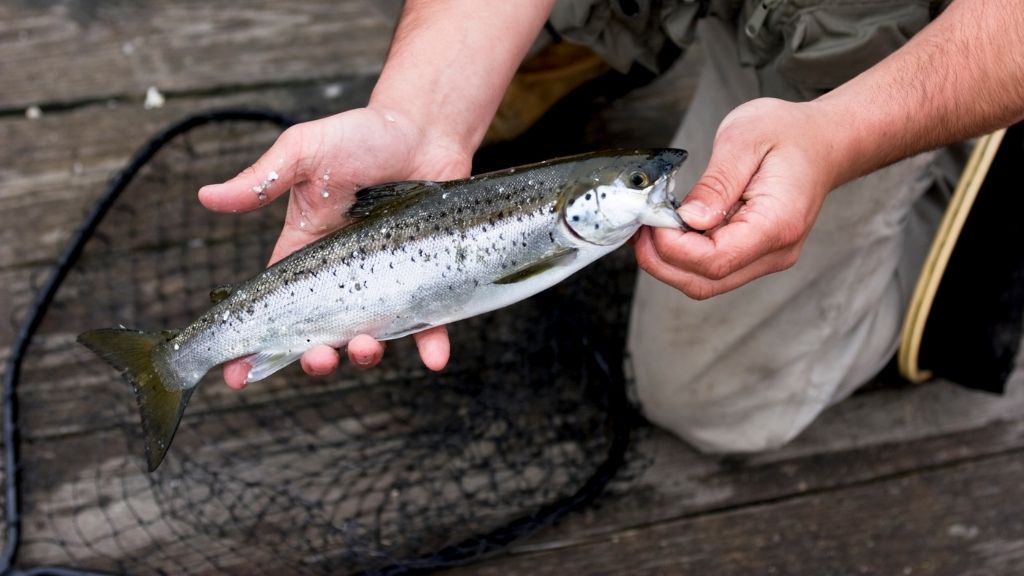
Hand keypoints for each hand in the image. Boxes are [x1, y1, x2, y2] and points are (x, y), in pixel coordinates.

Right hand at [199, 106, 470, 388]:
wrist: (425, 129)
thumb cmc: (362, 136)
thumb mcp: (306, 151)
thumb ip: (262, 180)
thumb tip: (205, 197)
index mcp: (305, 252)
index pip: (275, 307)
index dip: (255, 343)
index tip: (237, 375)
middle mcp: (344, 276)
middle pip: (321, 334)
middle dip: (313, 358)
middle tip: (317, 358)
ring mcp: (387, 281)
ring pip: (370, 335)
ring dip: (364, 354)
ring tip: (366, 346)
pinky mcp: (428, 278)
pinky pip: (430, 321)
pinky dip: (432, 345)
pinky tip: (435, 358)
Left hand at [634, 98, 841, 299]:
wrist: (822, 142)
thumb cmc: (789, 134)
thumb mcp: (745, 139)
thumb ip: (716, 182)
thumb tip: (689, 218)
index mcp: (778, 223)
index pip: (716, 259)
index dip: (675, 247)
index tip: (652, 219)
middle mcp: (776, 251)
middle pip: (706, 282)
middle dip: (662, 261)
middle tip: (639, 228)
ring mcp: (766, 258)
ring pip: (705, 282)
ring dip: (669, 262)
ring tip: (649, 226)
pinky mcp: (755, 255)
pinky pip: (712, 269)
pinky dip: (683, 256)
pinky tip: (668, 229)